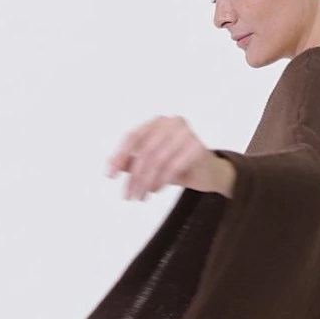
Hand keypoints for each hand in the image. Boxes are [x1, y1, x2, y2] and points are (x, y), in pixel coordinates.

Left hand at [104, 115, 227, 199]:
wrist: (210, 173)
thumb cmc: (179, 165)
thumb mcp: (152, 164)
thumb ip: (133, 161)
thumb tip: (112, 168)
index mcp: (157, 122)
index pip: (132, 137)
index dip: (118, 156)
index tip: (109, 175)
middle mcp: (171, 122)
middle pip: (144, 152)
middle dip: (134, 177)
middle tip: (128, 195)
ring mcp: (185, 133)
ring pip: (156, 161)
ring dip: (145, 182)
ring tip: (141, 196)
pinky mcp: (196, 147)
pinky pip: (172, 167)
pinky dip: (161, 181)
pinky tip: (155, 190)